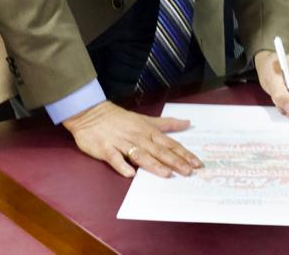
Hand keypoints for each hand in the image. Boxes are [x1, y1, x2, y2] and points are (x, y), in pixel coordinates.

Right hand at [62, 101, 201, 178]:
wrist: (91, 114)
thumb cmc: (120, 118)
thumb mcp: (145, 119)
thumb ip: (167, 123)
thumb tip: (188, 122)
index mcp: (147, 131)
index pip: (169, 143)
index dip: (183, 153)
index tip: (197, 163)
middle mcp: (137, 137)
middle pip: (158, 150)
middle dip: (174, 161)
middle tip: (188, 172)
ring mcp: (121, 143)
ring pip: (140, 155)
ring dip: (153, 164)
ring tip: (166, 174)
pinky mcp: (105, 149)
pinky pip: (114, 158)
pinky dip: (122, 165)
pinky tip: (129, 174)